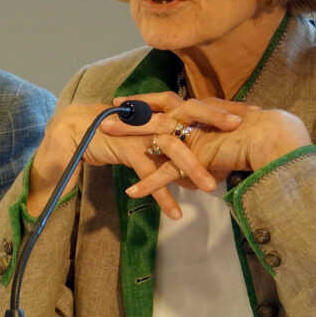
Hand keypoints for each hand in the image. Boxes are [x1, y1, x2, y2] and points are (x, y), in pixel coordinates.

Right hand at [28, 94, 242, 218]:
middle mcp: (151, 116)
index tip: (241, 111)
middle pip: (187, 116)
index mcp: (158, 109)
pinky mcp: (126, 148)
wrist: (73, 130)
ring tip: (211, 188)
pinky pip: (149, 173)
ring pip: (172, 147)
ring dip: (192, 168)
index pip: (191, 104)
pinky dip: (162, 194)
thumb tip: (190, 144)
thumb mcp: (142, 130)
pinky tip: (175, 212)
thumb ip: (164, 134)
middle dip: (213, 122)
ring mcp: (139, 132)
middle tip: (239, 129)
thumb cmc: (111, 131)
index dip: (214, 107)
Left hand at [105, 92, 310, 199]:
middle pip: (151, 116)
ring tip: (103, 144)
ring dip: (127, 142)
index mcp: (197, 110)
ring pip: (153, 139)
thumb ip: (211, 137)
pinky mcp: (195, 157)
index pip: (164, 102)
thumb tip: (204, 145)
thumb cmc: (258, 133)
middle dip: (126, 117)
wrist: (273, 137)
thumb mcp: (227, 132)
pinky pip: (167, 172)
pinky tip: (132, 193)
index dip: (143, 102)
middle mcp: (190, 118)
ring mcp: (191, 137)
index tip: (123, 101)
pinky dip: (149, 184)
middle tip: (102, 118)